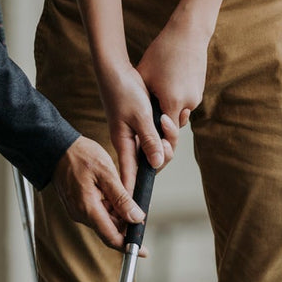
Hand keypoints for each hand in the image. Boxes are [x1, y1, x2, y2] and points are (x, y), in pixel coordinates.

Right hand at [52, 136, 147, 250]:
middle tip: (142, 210)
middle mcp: (81, 214)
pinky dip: (111, 208)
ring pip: (105, 221)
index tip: (143, 251)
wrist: (56, 149)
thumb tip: (136, 217)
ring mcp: (78, 211)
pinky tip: (118, 194)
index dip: (128, 246)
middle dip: (127, 225)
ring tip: (130, 197)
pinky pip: (98, 213)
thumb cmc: (80, 156)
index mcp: (88, 209)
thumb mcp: (106, 173)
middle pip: (110, 230)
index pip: (111, 237)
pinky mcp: (78, 205)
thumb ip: (121, 198)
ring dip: (120, 214)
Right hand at [98, 59, 175, 194]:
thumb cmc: (124, 90)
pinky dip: (164, 132)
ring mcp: (132, 134)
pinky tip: (166, 120)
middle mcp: (127, 143)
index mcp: (124, 143)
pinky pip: (154, 137)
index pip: (129, 176)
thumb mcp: (141, 115)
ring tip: (167, 119)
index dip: (134, 194)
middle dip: (164, 154)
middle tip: (168, 135)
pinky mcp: (137, 125)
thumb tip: (158, 162)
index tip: (137, 213)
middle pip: (149, 163)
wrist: (113, 68)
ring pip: (154, 149)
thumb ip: (150, 139)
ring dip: (166, 138)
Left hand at [136, 19, 206, 140]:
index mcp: (172, 102)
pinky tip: (167, 86)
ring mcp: (196, 97)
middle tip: (145, 118)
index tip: (143, 138)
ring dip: (168, 110)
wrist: (189, 34)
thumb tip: (134, 115)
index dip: (153, 135)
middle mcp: (187, 103)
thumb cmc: (162, 52)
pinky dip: (176, 99)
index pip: (163, 132)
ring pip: (178, 113)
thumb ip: (141, 99)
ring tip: (156, 97)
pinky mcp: (200, 90)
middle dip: (160, 123)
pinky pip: (185, 102)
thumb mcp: (144, 75)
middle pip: (171, 125)